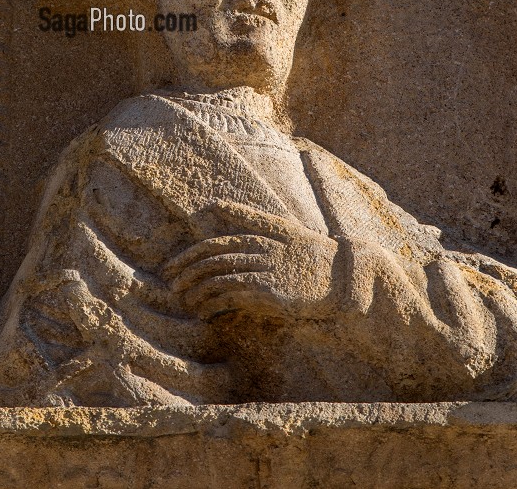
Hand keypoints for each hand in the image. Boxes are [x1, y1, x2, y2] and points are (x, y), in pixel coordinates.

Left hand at [164, 202, 337, 321]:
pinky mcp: (270, 291)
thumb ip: (254, 219)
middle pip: (212, 255)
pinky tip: (203, 310)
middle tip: (169, 279)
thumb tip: (217, 205)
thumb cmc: (316, 256)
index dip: (192, 251)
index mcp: (267, 231)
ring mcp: (266, 268)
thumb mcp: (287, 229)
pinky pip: (232, 295)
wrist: (346, 278)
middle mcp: (264, 246)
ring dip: (195, 287)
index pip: (220, 238)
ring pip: (218, 275)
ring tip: (182, 297)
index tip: (172, 262)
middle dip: (185, 267)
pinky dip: (213, 303)